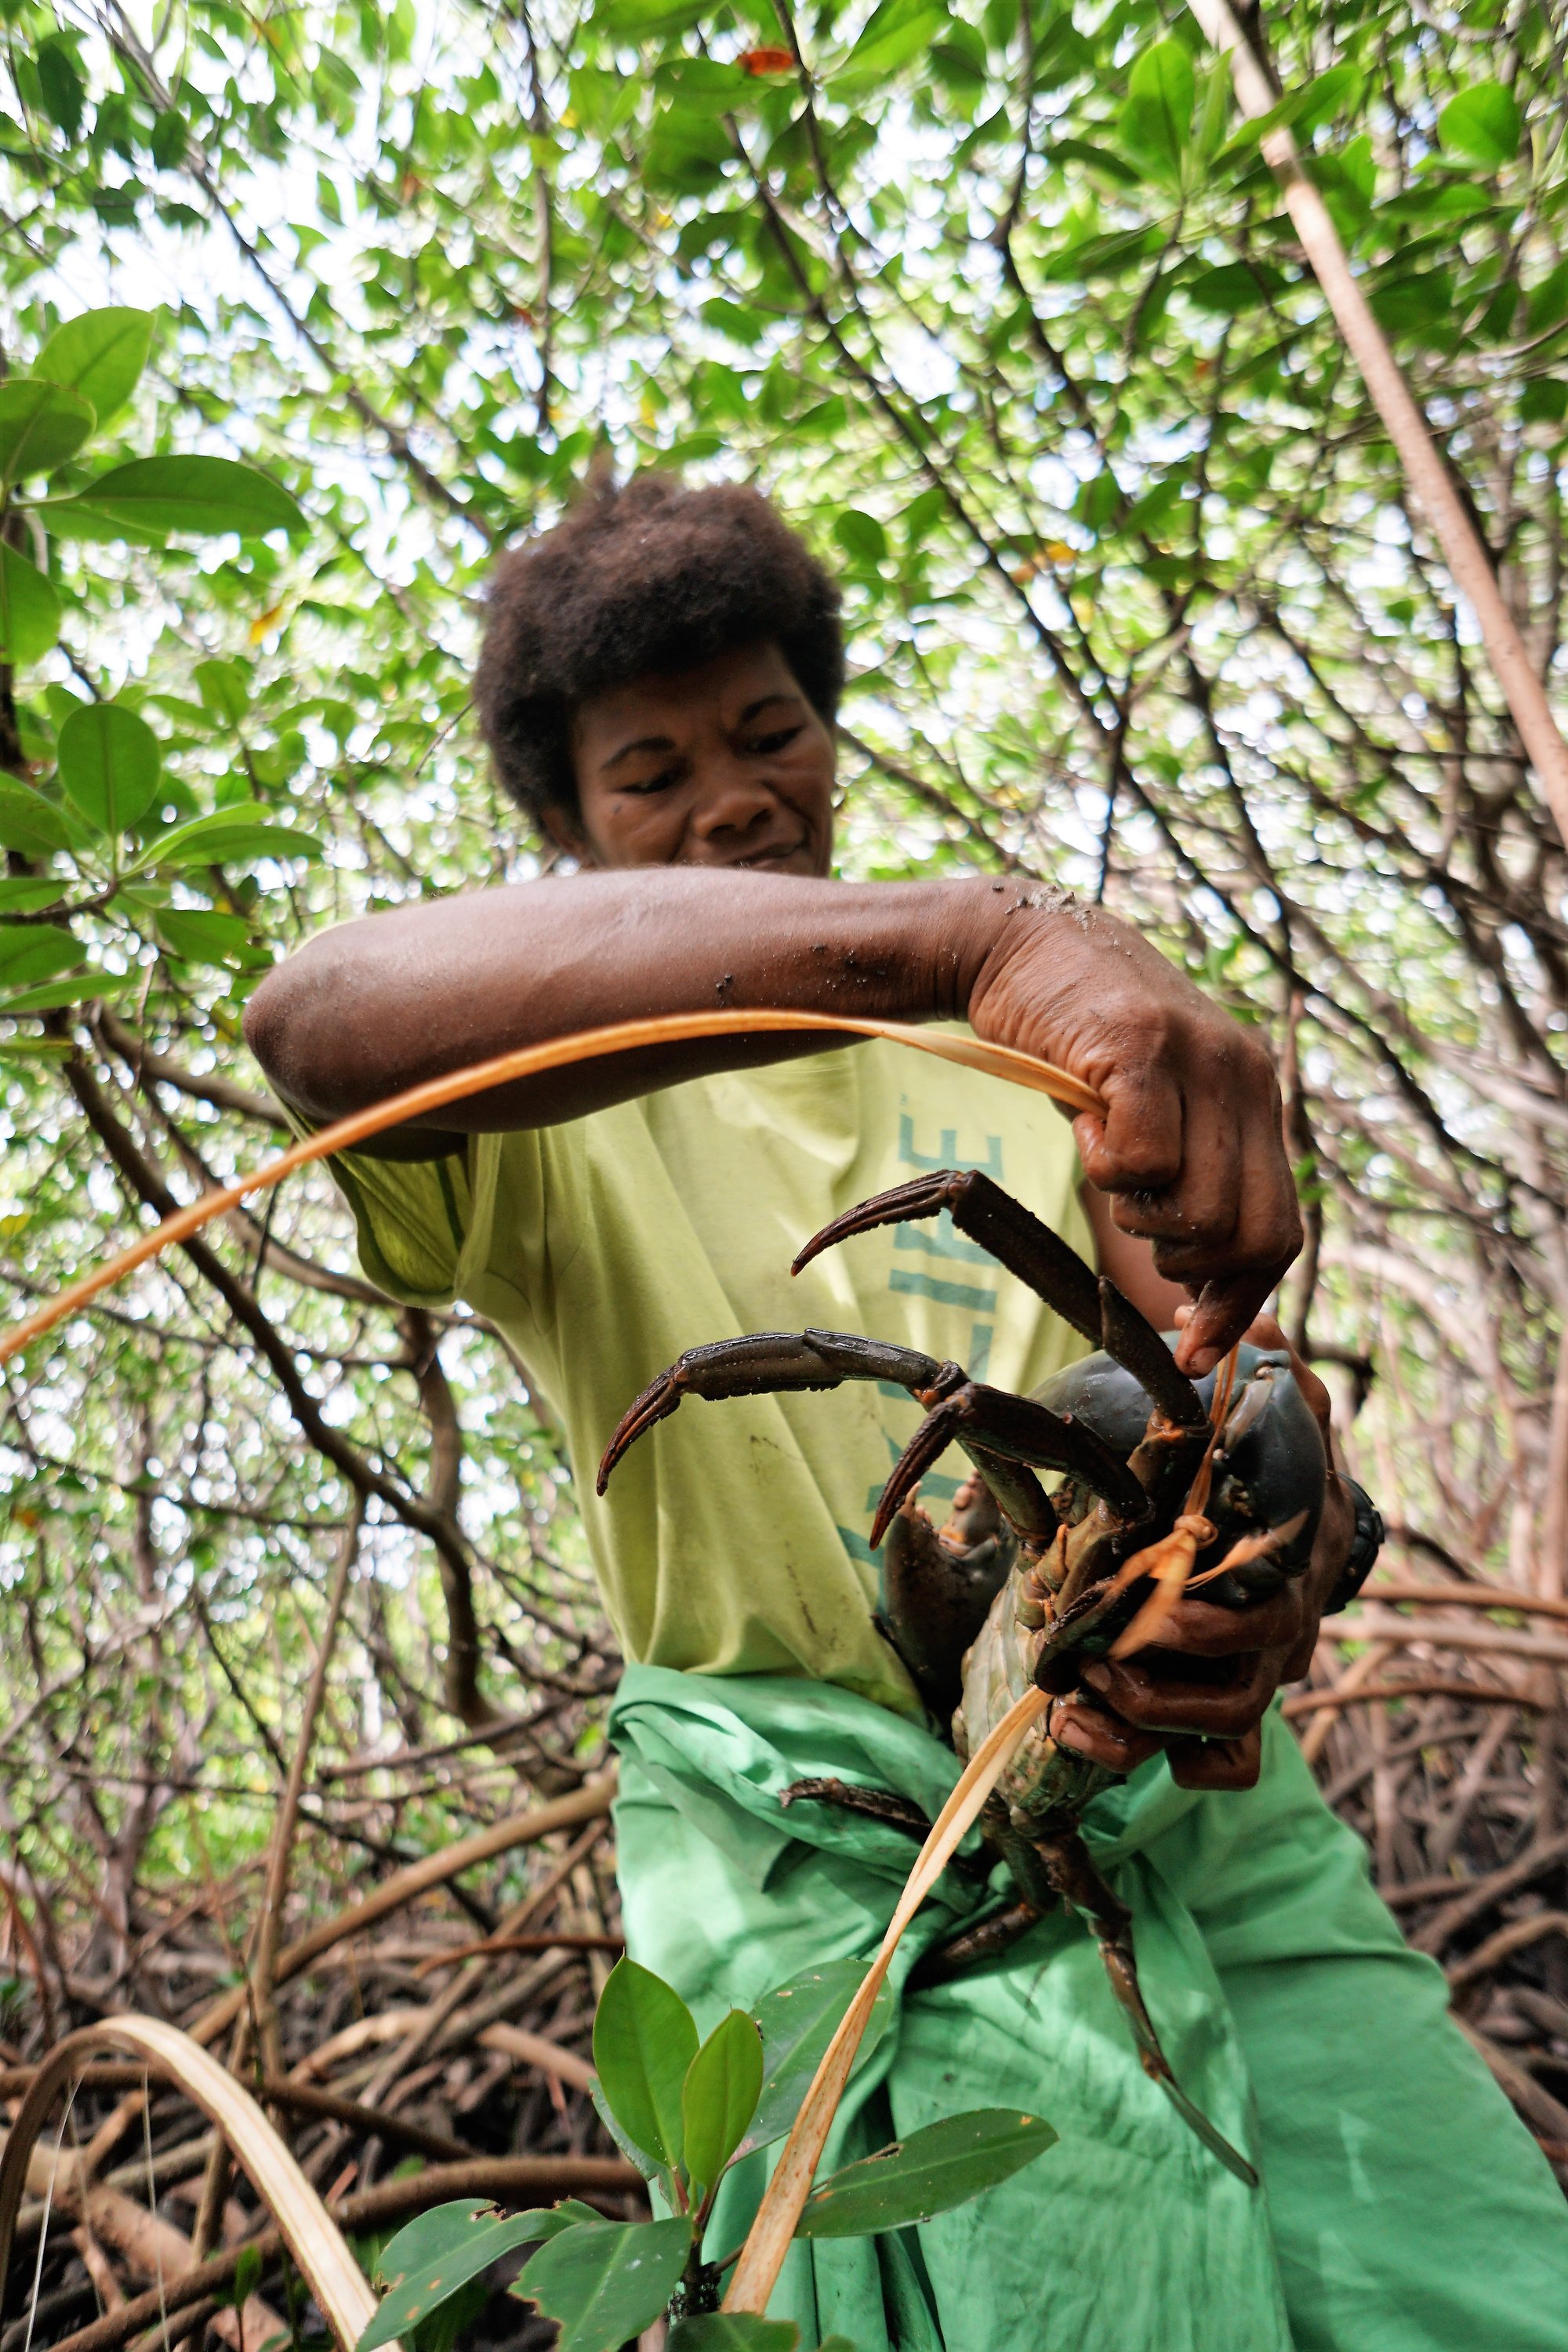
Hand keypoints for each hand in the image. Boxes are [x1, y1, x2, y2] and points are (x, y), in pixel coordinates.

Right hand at [965, 892, 1301, 1374]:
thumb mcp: (1157, 1110)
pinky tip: (1084, 1122)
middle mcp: (1246, 1077)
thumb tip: (1204, 1297)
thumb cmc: (1078, 1042)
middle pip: (1246, 1234)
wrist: (1020, 942)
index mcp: (1259, 1098)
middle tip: (1132, 1217)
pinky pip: (1142, 1161)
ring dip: (1138, 1213)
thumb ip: (1191, 1178)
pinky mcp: (1141, 1047)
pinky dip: (1103, 1166)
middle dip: (1183, 1262)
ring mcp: (1200, 1059)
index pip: (1280, 1233)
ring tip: (1106, 1158)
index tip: (1193, 1347)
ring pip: (1198, 1208)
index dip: (1239, 1300)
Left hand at [1047, 1315, 1353, 1790]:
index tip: (1147, 1609)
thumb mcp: (1288, 1409)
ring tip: (1076, 1705)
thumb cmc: (1287, 1460)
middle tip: (1096, 1660)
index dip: (1206, 1627)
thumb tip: (1243, 1326)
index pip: (1264, 1618)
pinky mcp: (1233, 1706)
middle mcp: (1280, 1638)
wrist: (1314, 1517)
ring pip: (1224, 1734)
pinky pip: (1224, 1765)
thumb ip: (1271, 1369)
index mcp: (1288, 1573)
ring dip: (1145, 1730)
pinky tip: (1097, 1734)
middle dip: (1162, 1688)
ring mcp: (1260, 1677)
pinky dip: (1172, 1765)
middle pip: (1239, 1695)